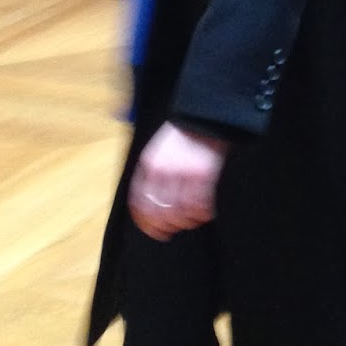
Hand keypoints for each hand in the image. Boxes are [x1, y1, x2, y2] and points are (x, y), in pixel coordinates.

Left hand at [128, 123, 227, 240]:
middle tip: (174, 229)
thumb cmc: (183, 135)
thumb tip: (153, 204)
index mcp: (149, 164)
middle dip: (166, 226)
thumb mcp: (159, 150)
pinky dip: (203, 214)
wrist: (204, 114)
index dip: (146, 222)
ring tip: (192, 220)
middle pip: (160, 212)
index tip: (153, 230)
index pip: (140, 203)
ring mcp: (184, 173)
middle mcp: (164, 171)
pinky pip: (201, 205)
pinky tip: (205, 213)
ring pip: (181, 213)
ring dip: (186, 221)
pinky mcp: (204, 174)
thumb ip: (153, 174)